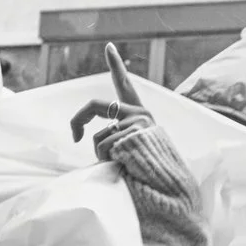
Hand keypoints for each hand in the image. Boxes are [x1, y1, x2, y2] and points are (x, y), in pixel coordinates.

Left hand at [73, 48, 206, 245]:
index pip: (125, 88)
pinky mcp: (135, 131)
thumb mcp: (129, 156)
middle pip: (95, 106)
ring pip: (98, 137)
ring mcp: (139, 122)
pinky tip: (127, 167)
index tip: (108, 46)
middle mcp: (142, 116)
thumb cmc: (148, 183)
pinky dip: (107, 160)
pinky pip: (104, 145)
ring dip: (101, 157)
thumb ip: (117, 141)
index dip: (116, 66)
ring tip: (123, 169)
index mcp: (141, 119)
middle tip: (73, 137)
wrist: (172, 198)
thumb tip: (94, 142)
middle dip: (78, 120)